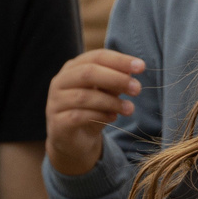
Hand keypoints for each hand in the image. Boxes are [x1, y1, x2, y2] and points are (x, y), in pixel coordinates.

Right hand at [46, 51, 143, 177]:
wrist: (74, 141)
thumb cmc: (92, 110)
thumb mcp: (106, 93)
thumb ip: (115, 82)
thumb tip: (132, 72)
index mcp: (74, 67)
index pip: (97, 57)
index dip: (120, 60)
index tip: (141, 67)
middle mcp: (61, 81)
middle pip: (88, 73)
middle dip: (116, 79)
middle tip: (137, 89)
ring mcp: (56, 102)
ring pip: (84, 96)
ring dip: (111, 102)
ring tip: (130, 108)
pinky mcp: (58, 122)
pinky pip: (79, 116)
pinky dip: (99, 116)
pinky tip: (113, 118)